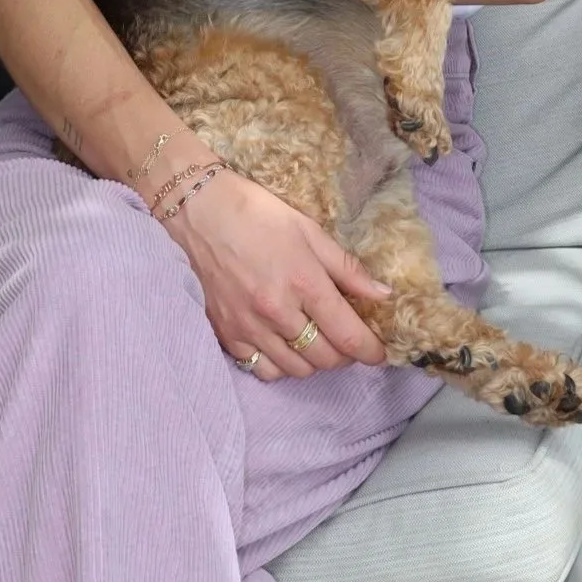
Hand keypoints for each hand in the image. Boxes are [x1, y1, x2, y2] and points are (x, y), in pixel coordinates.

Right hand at [162, 169, 392, 378]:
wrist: (198, 211)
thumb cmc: (257, 213)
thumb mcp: (308, 230)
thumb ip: (347, 268)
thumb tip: (383, 295)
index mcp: (303, 282)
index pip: (349, 336)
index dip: (371, 351)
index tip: (379, 353)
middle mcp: (277, 312)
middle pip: (325, 359)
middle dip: (345, 354)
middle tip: (345, 336)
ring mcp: (249, 327)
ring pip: (297, 370)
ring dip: (314, 360)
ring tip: (315, 338)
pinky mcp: (226, 334)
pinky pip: (263, 370)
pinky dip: (280, 365)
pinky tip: (283, 344)